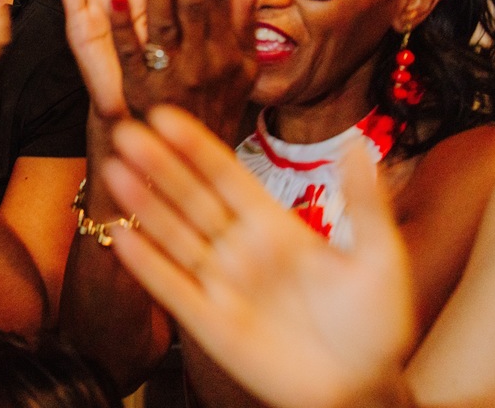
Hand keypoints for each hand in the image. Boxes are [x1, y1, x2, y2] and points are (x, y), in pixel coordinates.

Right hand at [103, 106, 413, 407]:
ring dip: (144, 205)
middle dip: (158, 165)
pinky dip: (146, 264)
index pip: (226, 176)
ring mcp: (221, 284)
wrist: (365, 391)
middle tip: (126, 131)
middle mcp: (240, 248)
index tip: (165, 115)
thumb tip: (359, 144)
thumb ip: (363, 203)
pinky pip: (171, 288)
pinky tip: (121, 236)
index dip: (195, 146)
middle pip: (191, 198)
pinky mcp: (209, 324)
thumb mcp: (380, 257)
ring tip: (113, 171)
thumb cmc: (376, 326)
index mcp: (274, 225)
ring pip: (174, 237)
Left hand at [111, 0, 254, 139]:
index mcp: (227, 54)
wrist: (191, 168)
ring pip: (161, 24)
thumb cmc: (216, 111)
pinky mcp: (138, 92)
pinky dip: (121, 25)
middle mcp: (202, 63)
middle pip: (194, 4)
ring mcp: (169, 78)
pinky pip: (128, 54)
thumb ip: (244, 28)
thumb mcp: (243, 74)